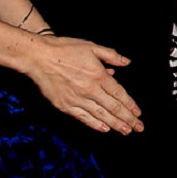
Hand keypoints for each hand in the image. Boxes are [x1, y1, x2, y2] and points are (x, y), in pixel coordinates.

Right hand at [23, 36, 144, 134]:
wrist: (38, 57)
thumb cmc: (64, 49)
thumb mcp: (91, 46)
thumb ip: (111, 55)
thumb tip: (126, 62)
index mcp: (98, 75)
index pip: (119, 94)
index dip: (130, 105)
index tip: (138, 113)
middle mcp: (90, 89)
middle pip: (113, 108)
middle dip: (127, 119)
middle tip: (138, 128)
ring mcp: (77, 99)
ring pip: (101, 115)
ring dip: (115, 124)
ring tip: (126, 131)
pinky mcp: (65, 105)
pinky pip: (84, 117)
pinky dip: (95, 124)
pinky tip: (104, 129)